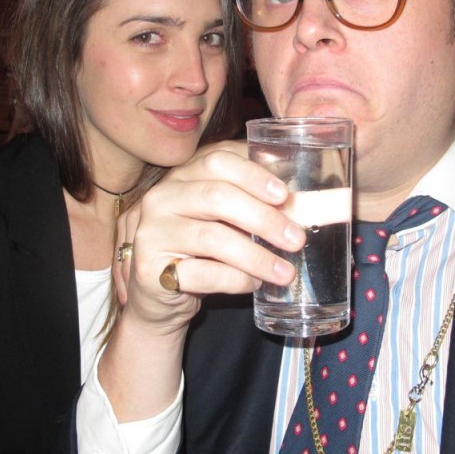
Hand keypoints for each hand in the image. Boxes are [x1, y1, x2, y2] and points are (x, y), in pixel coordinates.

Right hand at [113, 140, 303, 333]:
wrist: (159, 293)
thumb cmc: (200, 250)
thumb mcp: (223, 220)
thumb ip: (252, 203)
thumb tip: (304, 203)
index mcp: (182, 176)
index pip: (217, 160)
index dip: (254, 175)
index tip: (284, 195)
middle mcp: (162, 198)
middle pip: (217, 196)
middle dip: (264, 218)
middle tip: (297, 239)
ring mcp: (152, 233)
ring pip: (212, 238)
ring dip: (257, 256)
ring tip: (285, 272)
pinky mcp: (150, 269)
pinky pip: (203, 273)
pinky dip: (236, 279)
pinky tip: (254, 284)